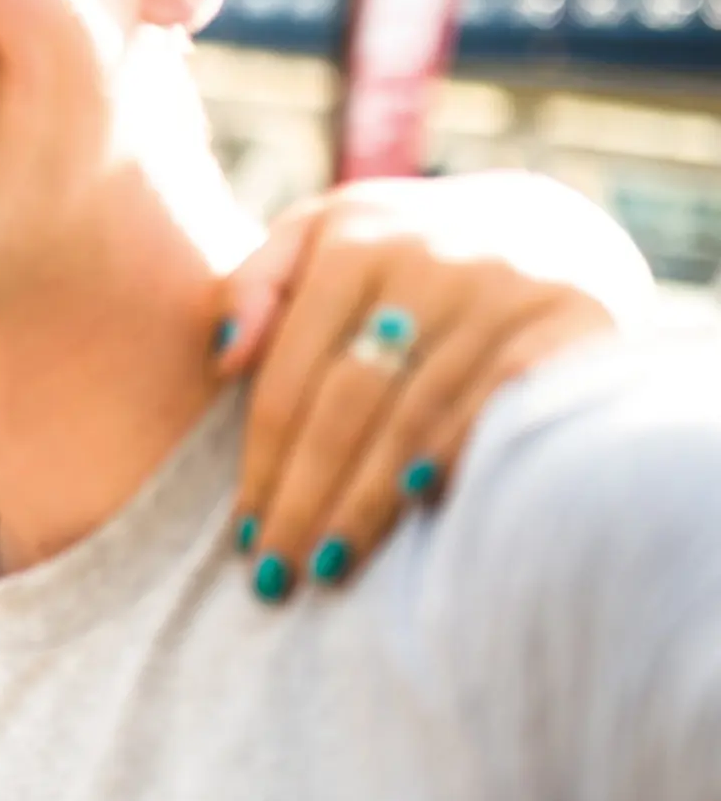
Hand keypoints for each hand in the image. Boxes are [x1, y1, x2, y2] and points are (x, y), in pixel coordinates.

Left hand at [214, 172, 643, 600]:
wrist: (549, 225)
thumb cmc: (402, 254)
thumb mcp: (321, 237)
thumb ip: (259, 285)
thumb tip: (222, 355)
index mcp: (355, 241)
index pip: (292, 375)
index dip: (264, 461)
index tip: (243, 534)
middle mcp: (430, 259)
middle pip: (350, 401)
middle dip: (307, 494)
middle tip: (279, 575)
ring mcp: (506, 288)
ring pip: (420, 413)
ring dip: (371, 499)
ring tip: (331, 564)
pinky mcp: (578, 317)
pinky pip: (506, 400)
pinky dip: (460, 454)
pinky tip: (422, 508)